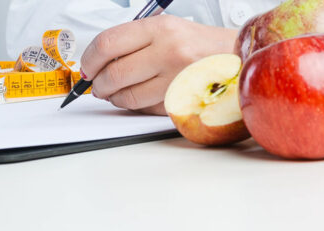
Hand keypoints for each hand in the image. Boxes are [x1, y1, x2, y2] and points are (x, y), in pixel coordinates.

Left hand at [80, 15, 237, 114]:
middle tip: (97, 86)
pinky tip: (139, 98)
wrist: (236, 58)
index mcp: (160, 29)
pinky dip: (136, 107)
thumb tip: (100, 62)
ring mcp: (176, 79)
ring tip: (116, 93)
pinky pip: (147, 109)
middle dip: (98, 85)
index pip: (108, 44)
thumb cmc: (201, 44)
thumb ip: (133, 42)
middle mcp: (169, 52)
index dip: (89, 60)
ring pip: (128, 97)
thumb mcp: (167, 28)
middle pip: (114, 74)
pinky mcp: (182, 101)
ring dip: (115, 99)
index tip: (87, 68)